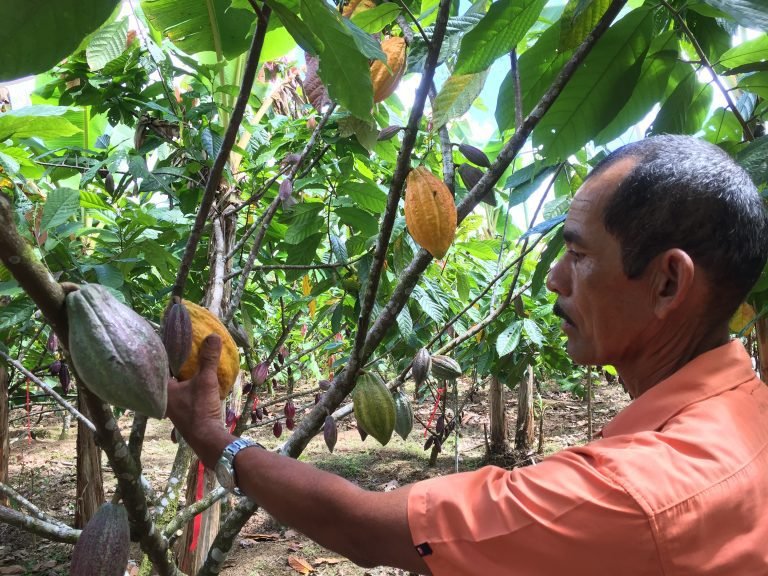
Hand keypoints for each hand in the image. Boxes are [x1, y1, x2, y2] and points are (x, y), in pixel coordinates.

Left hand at [166, 334, 231, 464]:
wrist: (207, 438)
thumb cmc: (200, 409)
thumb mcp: (206, 380)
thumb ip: (208, 359)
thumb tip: (213, 335)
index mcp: (162, 390)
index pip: (158, 366)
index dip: (163, 353)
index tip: (169, 341)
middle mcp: (163, 398)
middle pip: (167, 376)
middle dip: (174, 364)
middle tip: (182, 348)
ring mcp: (173, 407)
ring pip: (175, 386)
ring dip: (182, 376)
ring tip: (190, 361)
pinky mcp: (183, 412)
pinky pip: (183, 393)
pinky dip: (188, 385)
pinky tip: (197, 380)